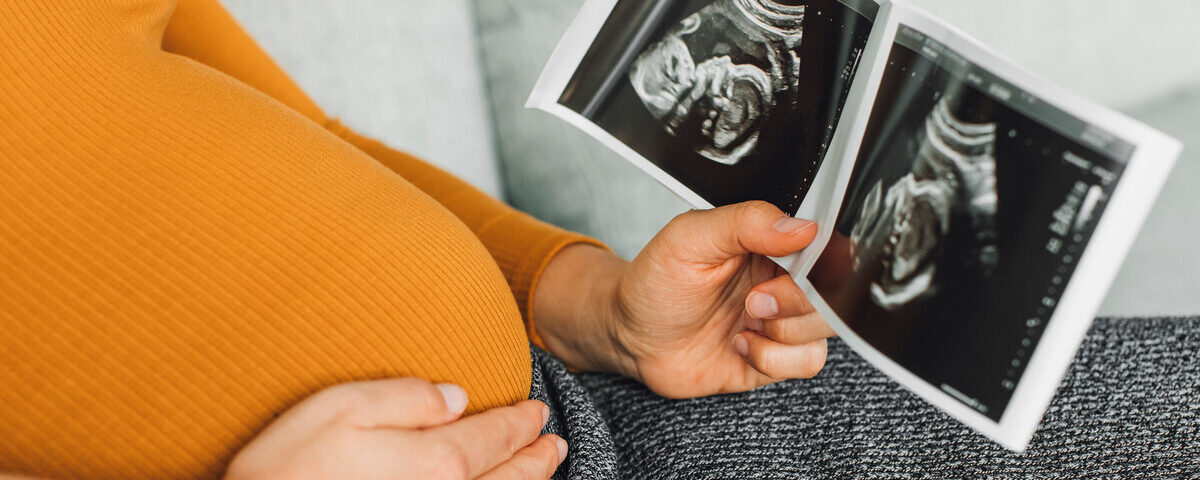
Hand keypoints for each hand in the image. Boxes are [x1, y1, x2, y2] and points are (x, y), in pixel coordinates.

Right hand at [225, 378, 565, 479]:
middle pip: (510, 479)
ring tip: (543, 470)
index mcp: (435, 463)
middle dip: (536, 458)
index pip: (493, 437)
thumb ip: (406, 397)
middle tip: (554, 442)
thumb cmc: (286, 472)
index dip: (519, 422)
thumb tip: (457, 396)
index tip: (536, 411)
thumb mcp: (339, 408)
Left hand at [534, 201, 834, 398]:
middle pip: (834, 292)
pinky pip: (806, 362)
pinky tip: (742, 345)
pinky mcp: (774, 359)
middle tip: (754, 300)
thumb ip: (745, 223)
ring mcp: (781, 321)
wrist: (630, 335)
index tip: (795, 267)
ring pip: (825, 329)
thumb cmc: (655, 281)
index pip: (827, 247)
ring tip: (744, 321)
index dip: (822, 262)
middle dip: (797, 302)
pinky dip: (775, 359)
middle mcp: (783, 281)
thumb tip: (801, 225)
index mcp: (772, 244)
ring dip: (784, 330)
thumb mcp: (690, 238)